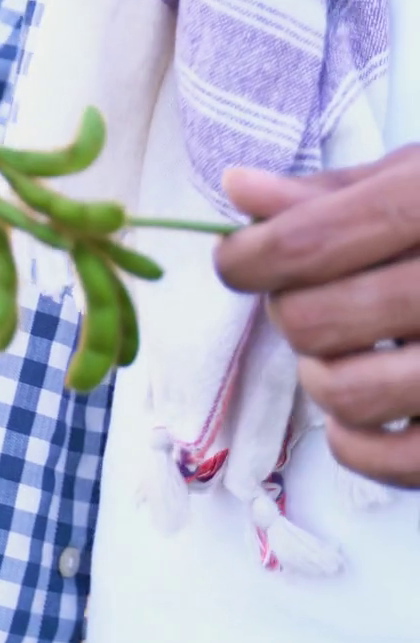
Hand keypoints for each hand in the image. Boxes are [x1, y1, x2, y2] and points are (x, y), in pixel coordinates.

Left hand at [217, 147, 419, 484]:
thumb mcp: (417, 184)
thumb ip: (330, 196)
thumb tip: (239, 188)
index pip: (304, 243)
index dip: (247, 258)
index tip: (241, 261)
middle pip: (312, 321)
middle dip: (291, 314)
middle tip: (313, 303)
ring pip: (344, 393)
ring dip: (320, 377)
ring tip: (341, 353)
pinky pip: (390, 458)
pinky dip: (355, 443)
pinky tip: (363, 410)